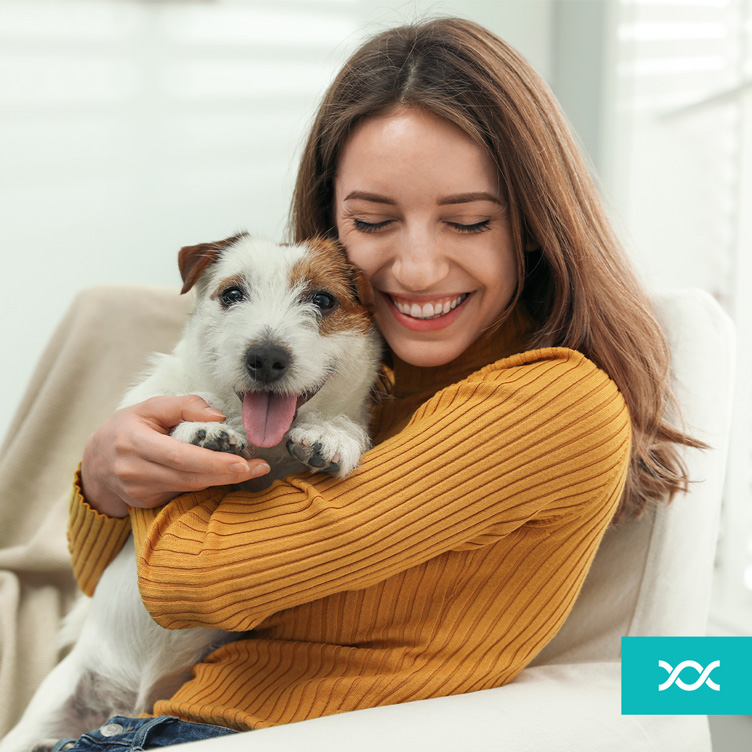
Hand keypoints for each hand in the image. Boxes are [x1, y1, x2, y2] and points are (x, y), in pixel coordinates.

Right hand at [80, 395, 269, 517]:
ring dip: (222, 480)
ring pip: (190, 487)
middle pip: (189, 477)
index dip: (212, 462)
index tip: (242, 463)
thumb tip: (218, 416)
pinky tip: (223, 475)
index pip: (179, 456)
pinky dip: (205, 484)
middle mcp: (134, 470)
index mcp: (134, 441)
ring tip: (251, 469)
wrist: (95, 461)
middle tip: (259, 468)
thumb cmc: (127, 427)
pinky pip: (183, 493)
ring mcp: (139, 491)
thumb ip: (184, 405)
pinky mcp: (146, 503)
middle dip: (228, 474)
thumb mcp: (150, 407)